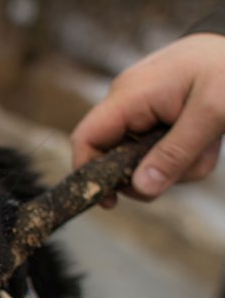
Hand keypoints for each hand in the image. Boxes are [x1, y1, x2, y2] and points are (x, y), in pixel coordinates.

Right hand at [71, 33, 224, 206]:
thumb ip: (175, 155)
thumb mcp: (211, 115)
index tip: (110, 202)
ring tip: (208, 147)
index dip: (89, 174)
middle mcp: (127, 101)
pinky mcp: (155, 113)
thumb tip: (140, 189)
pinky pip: (158, 147)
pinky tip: (206, 141)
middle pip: (117, 156)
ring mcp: (141, 107)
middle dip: (152, 172)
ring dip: (176, 165)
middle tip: (186, 171)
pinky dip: (183, 154)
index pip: (86, 139)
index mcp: (129, 95)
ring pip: (143, 157)